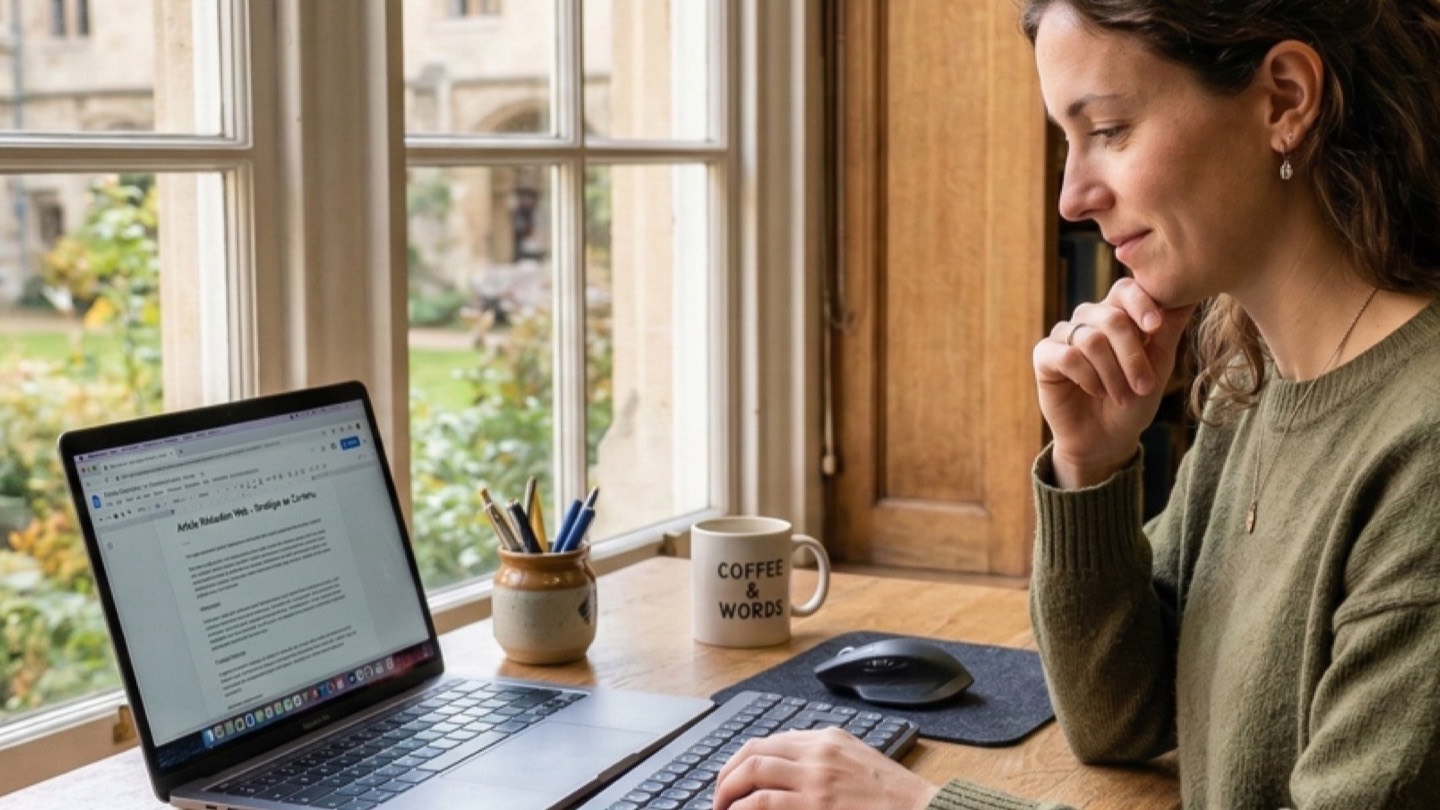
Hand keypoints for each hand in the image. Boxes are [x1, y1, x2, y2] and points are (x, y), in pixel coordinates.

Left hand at [712, 727, 937, 809]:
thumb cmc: (894, 796)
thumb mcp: (858, 760)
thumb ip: (825, 757)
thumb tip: (787, 765)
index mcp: (828, 739)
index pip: (770, 741)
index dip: (743, 761)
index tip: (733, 779)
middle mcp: (818, 752)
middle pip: (753, 751)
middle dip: (727, 774)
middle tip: (719, 797)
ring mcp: (816, 778)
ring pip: (752, 772)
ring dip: (727, 791)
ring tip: (721, 809)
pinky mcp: (816, 805)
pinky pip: (764, 802)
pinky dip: (742, 809)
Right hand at [1033, 278, 1195, 487]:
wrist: (1107, 438)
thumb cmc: (1135, 398)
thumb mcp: (1159, 363)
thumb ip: (1169, 328)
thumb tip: (1192, 293)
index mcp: (1117, 313)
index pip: (1125, 290)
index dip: (1141, 304)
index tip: (1155, 327)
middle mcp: (1088, 319)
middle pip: (1112, 318)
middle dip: (1132, 356)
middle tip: (1144, 386)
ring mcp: (1064, 335)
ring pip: (1091, 339)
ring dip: (1112, 373)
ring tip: (1122, 396)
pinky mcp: (1045, 356)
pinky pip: (1067, 356)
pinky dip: (1088, 377)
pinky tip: (1095, 391)